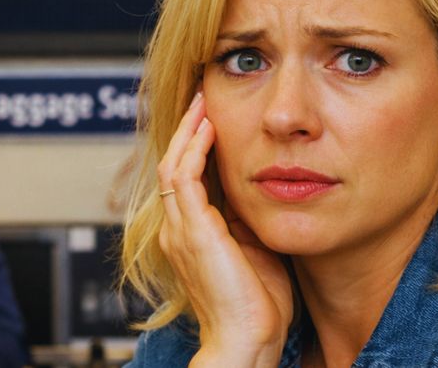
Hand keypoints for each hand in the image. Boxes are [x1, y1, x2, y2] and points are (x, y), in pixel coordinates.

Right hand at [157, 92, 293, 367]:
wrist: (246, 340)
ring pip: (174, 163)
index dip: (197, 146)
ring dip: (189, 130)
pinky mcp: (191, 229)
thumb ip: (250, 219)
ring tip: (203, 101)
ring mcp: (180, 228)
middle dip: (188, 128)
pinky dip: (195, 148)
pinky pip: (185, 176)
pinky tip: (211, 127)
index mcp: (191, 234)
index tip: (214, 118)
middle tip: (203, 97)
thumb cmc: (257, 307)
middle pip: (173, 163)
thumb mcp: (255, 248)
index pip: (187, 177)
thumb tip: (264, 188)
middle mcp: (178, 228)